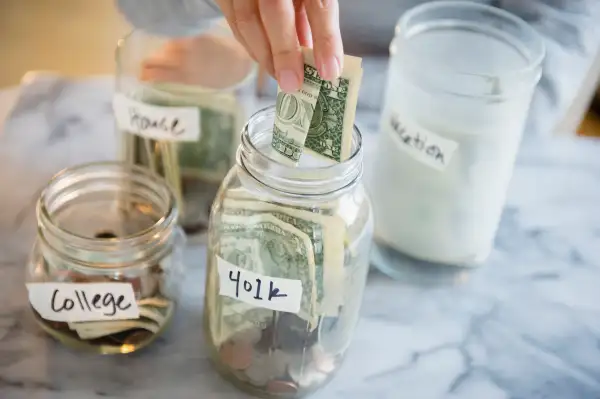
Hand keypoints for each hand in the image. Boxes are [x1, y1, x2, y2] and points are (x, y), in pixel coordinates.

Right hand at [215, 0, 342, 91]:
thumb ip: (315, 17)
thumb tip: (320, 59)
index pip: (318, 4)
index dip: (326, 39)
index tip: (330, 71)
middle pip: (274, 9)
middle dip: (284, 51)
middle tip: (293, 84)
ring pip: (246, 18)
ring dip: (263, 54)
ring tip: (280, 77)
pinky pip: (233, 20)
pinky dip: (249, 44)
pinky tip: (264, 59)